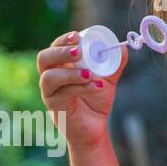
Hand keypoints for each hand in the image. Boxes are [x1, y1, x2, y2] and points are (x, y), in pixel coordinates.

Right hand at [37, 30, 127, 150]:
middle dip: (60, 52)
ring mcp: (50, 94)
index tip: (77, 36)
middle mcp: (50, 78)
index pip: (54, 47)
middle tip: (78, 51)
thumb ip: (114, 63)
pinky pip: (63, 94)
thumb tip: (122, 47)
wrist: (95, 129)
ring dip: (70, 73)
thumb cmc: (96, 102)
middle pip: (44, 59)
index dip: (63, 40)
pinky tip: (96, 87)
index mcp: (60, 67)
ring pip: (49, 77)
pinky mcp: (55, 108)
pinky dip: (81, 88)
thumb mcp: (107, 79)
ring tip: (90, 74)